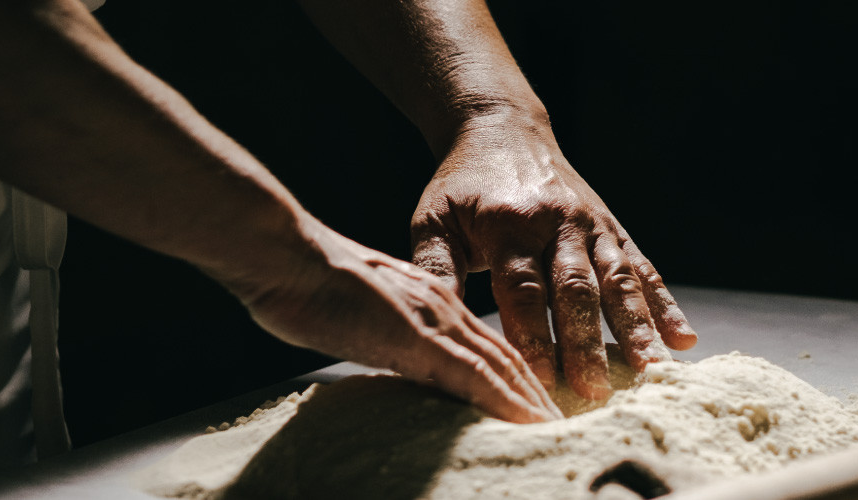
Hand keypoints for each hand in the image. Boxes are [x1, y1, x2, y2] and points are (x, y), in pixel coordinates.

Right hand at [218, 220, 561, 422]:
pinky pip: (473, 374)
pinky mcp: (418, 338)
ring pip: (501, 366)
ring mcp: (435, 322)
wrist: (286, 256)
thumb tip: (397, 355)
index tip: (541, 400)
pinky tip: (529, 421)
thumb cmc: (307, 281)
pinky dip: (505, 400)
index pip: (488, 343)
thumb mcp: (362, 309)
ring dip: (534, 400)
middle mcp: (445, 307)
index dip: (519, 373)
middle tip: (571, 421)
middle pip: (506, 357)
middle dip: (539, 391)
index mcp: (433, 299)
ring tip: (561, 430)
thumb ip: (389, 331)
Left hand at [408, 115, 697, 400]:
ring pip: (618, 281)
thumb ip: (435, 272)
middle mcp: (557, 224)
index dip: (533, 334)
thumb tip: (431, 328)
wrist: (503, 129)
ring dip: (636, 328)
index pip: (523, 287)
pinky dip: (664, 305)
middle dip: (587, 343)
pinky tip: (682, 339)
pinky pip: (643, 269)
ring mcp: (592, 226)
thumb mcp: (434, 221)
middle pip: (576, 289)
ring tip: (650, 371)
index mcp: (508, 225)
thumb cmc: (461, 187)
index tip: (539, 378)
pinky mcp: (614, 229)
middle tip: (595, 392)